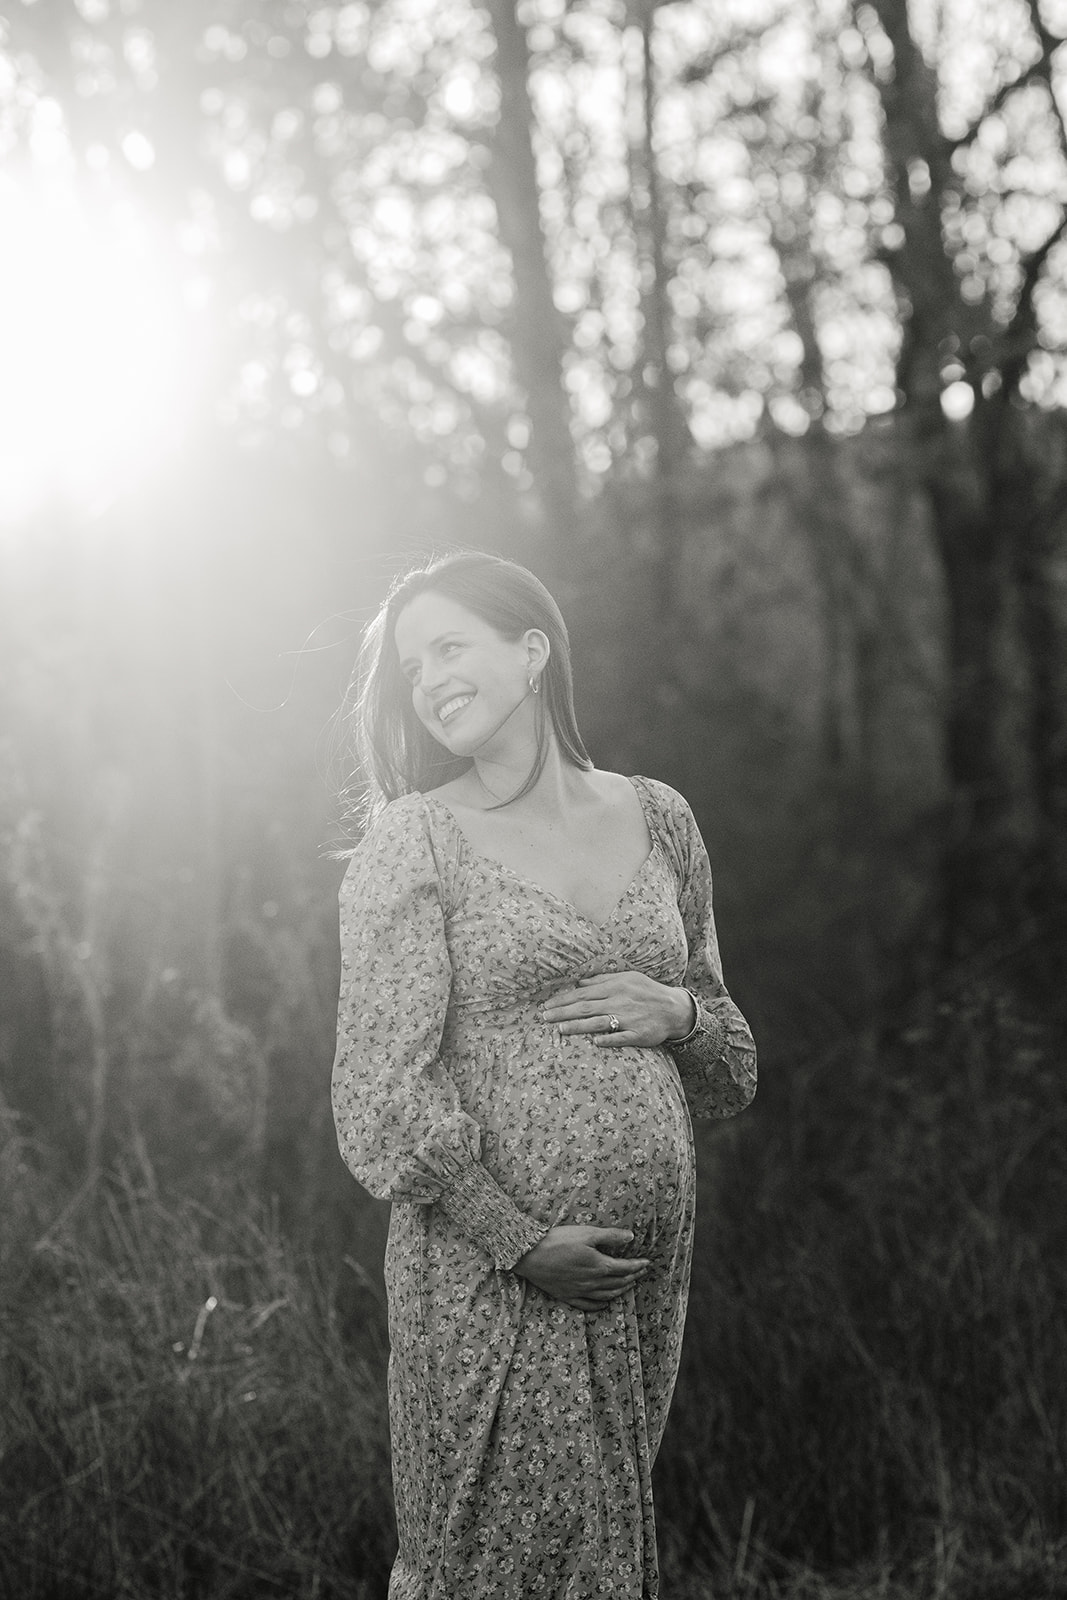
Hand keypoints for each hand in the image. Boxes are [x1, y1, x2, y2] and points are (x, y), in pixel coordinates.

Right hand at [513, 1225, 649, 1311]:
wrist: (530, 1255)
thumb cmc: (558, 1240)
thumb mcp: (587, 1233)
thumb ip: (610, 1236)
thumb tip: (631, 1237)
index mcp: (599, 1266)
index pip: (625, 1268)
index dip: (638, 1265)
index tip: (648, 1263)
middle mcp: (592, 1282)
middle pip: (618, 1282)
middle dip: (633, 1277)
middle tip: (641, 1272)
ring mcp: (580, 1291)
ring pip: (606, 1295)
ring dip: (620, 1290)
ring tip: (629, 1286)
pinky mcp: (567, 1296)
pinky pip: (588, 1305)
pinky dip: (600, 1304)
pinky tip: (605, 1303)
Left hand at [541, 972, 694, 1048]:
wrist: (673, 1008)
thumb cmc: (646, 991)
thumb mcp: (626, 978)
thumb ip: (602, 980)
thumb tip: (579, 983)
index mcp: (615, 987)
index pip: (583, 993)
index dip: (564, 1000)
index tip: (547, 1005)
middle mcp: (619, 1002)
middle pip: (586, 1008)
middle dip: (563, 1013)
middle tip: (545, 1018)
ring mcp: (629, 1019)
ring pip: (599, 1023)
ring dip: (579, 1026)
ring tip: (560, 1030)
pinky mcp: (638, 1034)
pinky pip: (621, 1038)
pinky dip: (608, 1039)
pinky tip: (594, 1042)